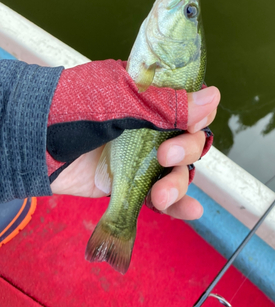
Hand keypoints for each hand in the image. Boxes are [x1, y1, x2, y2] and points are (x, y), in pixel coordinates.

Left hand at [50, 86, 219, 219]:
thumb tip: (213, 98)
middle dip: (186, 152)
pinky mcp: (127, 182)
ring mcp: (138, 155)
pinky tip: (191, 211)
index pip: (188, 104)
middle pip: (189, 139)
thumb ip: (166, 104)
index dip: (197, 116)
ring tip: (161, 195)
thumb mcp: (120, 100)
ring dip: (178, 183)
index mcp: (148, 95)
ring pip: (177, 170)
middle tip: (164, 158)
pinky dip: (177, 204)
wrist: (29, 142)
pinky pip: (158, 193)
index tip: (190, 125)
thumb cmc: (70, 108)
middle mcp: (148, 124)